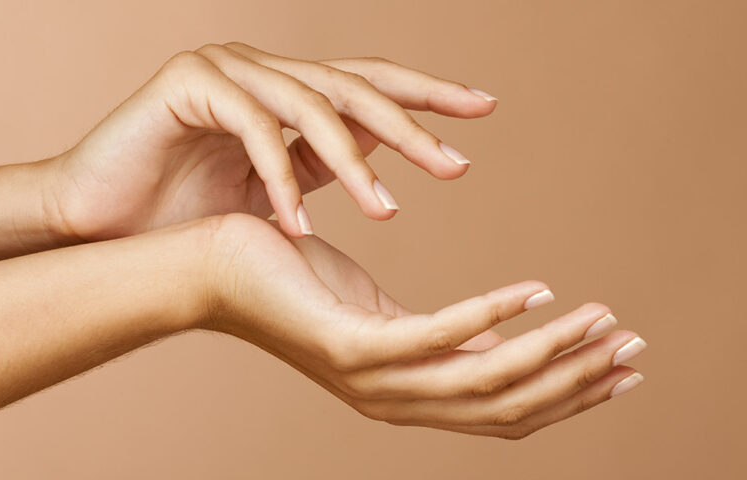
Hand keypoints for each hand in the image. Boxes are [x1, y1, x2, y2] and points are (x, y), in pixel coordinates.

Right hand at [44, 43, 497, 239]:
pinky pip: (252, 128)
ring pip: (309, 105)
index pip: (366, 84)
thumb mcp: (266, 199)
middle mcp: (259, 71)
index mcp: (282, 93)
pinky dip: (280, 179)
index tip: (483, 110)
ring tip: (387, 212)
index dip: (426, 95)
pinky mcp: (187, 82)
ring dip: (352, 162)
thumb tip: (379, 175)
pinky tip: (298, 227)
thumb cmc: (178, 219)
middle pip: (351, 86)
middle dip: (410, 125)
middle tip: (456, 162)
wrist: (97, 228)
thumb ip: (314, 175)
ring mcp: (224, 69)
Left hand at [198, 214, 645, 437]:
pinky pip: (436, 336)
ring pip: (482, 380)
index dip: (566, 397)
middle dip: (576, 382)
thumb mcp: (381, 312)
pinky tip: (535, 290)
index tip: (621, 366)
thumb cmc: (296, 283)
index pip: (502, 412)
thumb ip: (438, 334)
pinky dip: (494, 314)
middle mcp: (393, 401)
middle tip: (633, 346)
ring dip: (552, 352)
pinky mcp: (350, 343)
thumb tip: (497, 333)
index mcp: (405, 395)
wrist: (214, 269)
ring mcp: (372, 379)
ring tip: (601, 319)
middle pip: (505, 407)